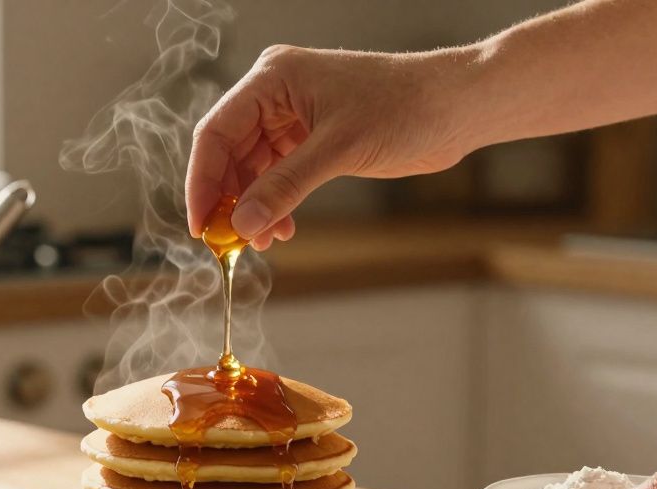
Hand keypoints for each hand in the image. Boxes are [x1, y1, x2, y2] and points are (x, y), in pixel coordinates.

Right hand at [185, 45, 477, 248]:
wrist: (456, 107)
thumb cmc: (405, 107)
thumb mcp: (339, 150)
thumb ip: (286, 187)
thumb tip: (243, 224)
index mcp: (273, 78)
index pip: (216, 131)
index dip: (202, 181)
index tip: (200, 224)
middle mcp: (276, 93)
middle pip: (229, 152)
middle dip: (229, 199)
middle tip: (229, 242)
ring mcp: (294, 115)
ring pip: (252, 168)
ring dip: (253, 206)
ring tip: (262, 241)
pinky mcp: (313, 137)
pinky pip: (277, 173)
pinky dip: (276, 202)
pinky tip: (282, 228)